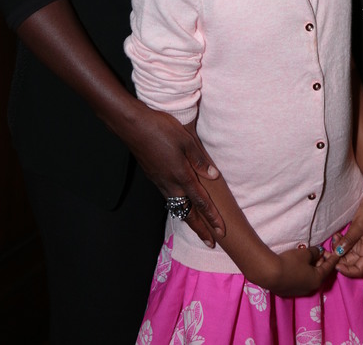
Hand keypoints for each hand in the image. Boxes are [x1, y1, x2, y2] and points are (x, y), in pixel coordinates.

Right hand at [122, 102, 223, 245]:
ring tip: (199, 230)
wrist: (133, 127)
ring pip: (177, 208)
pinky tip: (181, 206)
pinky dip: (179, 208)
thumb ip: (200, 160)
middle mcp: (170, 184)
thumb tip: (214, 176)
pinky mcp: (153, 177)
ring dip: (189, 220)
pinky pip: (169, 199)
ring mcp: (160, 182)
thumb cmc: (161, 129)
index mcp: (181, 176)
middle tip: (210, 243)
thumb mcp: (186, 141)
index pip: (200, 202)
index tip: (221, 231)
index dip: (212, 218)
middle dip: (200, 229)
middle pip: (187, 213)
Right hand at [266, 245, 337, 296]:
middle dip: (322, 262)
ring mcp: (300, 291)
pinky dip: (304, 272)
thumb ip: (314, 252)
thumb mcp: (304, 254)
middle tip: (322, 252)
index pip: (328, 267)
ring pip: (310, 277)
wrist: (271, 273)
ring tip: (311, 257)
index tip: (338, 253)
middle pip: (320, 273)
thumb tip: (319, 252)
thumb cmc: (291, 262)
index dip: (333, 258)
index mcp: (317, 279)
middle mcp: (311, 288)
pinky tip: (300, 265)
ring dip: (312, 267)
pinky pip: (301, 280)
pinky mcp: (290, 290)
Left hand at [330, 188, 362, 277]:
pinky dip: (341, 241)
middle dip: (339, 259)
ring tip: (334, 238)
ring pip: (348, 252)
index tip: (335, 264)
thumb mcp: (359, 226)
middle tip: (327, 252)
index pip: (359, 270)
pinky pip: (348, 243)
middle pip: (351, 262)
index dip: (347, 270)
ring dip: (339, 249)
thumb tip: (337, 253)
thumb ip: (348, 240)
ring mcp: (361, 242)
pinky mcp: (358, 235)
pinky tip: (336, 235)